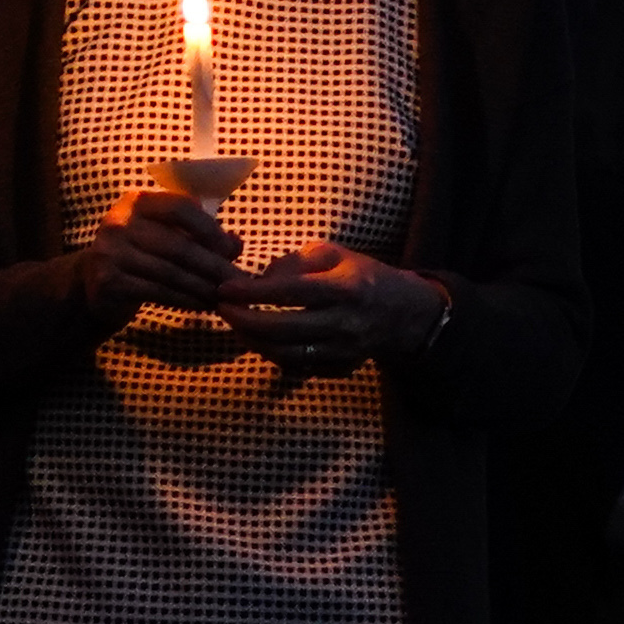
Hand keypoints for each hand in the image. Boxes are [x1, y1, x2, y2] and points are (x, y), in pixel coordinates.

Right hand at [84, 186, 244, 317]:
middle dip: (213, 266)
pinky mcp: (108, 281)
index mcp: (137, 202)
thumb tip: (236, 244)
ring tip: (223, 297)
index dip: (209, 229)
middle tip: (237, 283)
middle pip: (178, 245)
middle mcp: (120, 222)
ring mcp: (110, 252)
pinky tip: (202, 305)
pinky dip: (184, 300)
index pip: (180, 207)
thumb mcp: (168, 236)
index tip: (231, 250)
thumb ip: (201, 236)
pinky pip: (156, 291)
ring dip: (202, 287)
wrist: (94, 284)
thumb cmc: (141, 255)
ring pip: (169, 272)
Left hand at [224, 244, 448, 374]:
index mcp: (345, 288)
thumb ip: (295, 262)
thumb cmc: (361, 277)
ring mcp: (341, 351)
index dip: (254, 292)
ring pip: (286, 354)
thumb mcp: (334, 255)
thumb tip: (261, 279)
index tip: (225, 288)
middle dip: (245, 320)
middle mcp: (343, 323)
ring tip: (235, 324)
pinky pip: (296, 367)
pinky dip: (271, 354)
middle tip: (221, 308)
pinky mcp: (338, 369)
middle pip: (284, 329)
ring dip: (252, 340)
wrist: (402, 314)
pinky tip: (258, 338)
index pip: (292, 292)